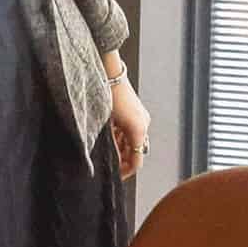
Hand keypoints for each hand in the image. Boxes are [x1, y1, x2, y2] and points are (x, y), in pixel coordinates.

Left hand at [106, 63, 151, 179]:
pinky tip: (109, 136)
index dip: (126, 172)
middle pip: (136, 151)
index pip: (137, 161)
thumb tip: (110, 158)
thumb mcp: (104, 121)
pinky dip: (122, 137)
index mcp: (137, 129)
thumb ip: (109, 142)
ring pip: (134, 141)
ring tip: (107, 149)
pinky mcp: (136, 111)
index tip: (115, 176)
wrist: (108, 69)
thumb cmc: (104, 93)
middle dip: (124, 159)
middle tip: (110, 165)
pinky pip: (132, 130)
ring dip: (122, 148)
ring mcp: (141, 117)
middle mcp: (143, 124)